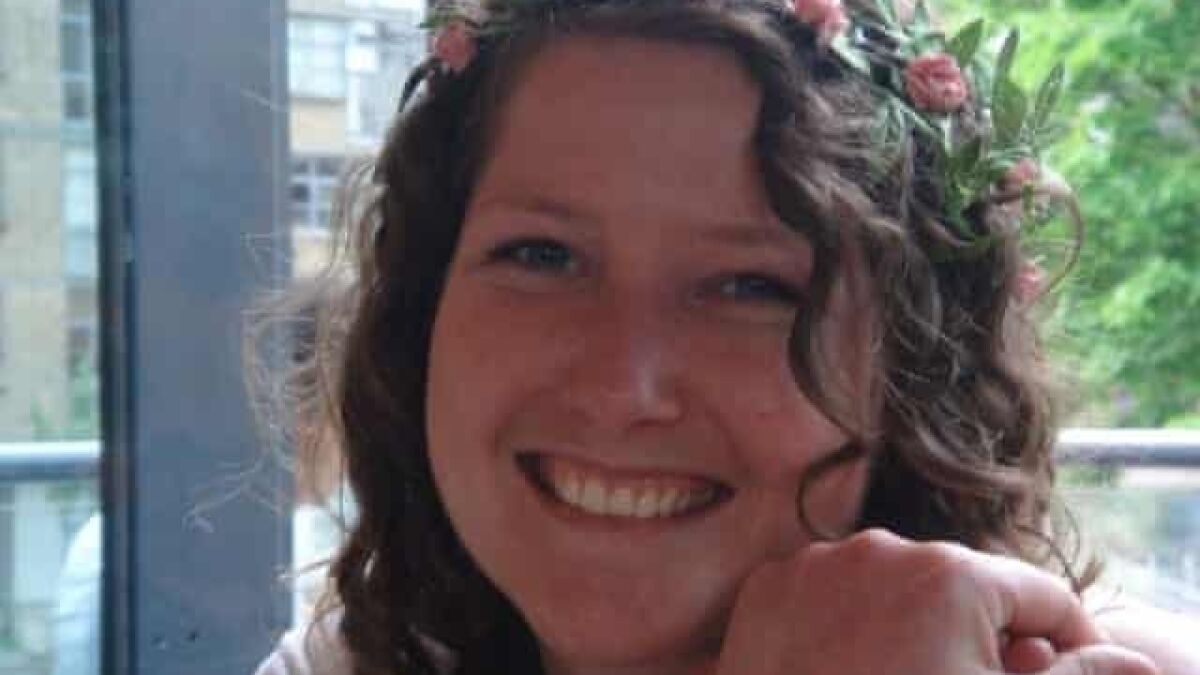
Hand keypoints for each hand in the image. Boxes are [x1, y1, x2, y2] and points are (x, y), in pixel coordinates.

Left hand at [712, 529, 1158, 674]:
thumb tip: (1126, 661)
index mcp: (952, 574)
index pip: (1041, 596)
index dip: (1068, 640)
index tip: (1058, 671)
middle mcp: (880, 549)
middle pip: (963, 587)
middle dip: (982, 633)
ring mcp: (815, 564)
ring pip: (892, 587)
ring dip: (913, 625)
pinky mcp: (766, 588)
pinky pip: (828, 594)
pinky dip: (847, 623)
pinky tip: (851, 670)